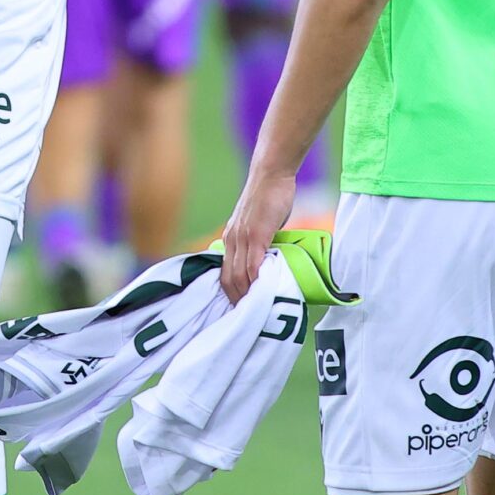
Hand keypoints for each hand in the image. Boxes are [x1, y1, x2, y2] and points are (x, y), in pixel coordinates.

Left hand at [220, 166, 296, 304]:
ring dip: (247, 295)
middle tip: (247, 319)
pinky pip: (253, 263)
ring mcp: (242, 238)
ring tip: (256, 312)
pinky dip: (256, 280)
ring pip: (239, 275)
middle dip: (236, 301)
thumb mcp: (258, 225)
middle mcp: (231, 240)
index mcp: (230, 240)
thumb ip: (259, 244)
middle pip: (228, 279)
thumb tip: (268, 262)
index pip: (224, 274)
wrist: (270, 176)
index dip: (230, 295)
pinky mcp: (256, 234)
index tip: (239, 311)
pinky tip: (262, 292)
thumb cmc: (268, 199)